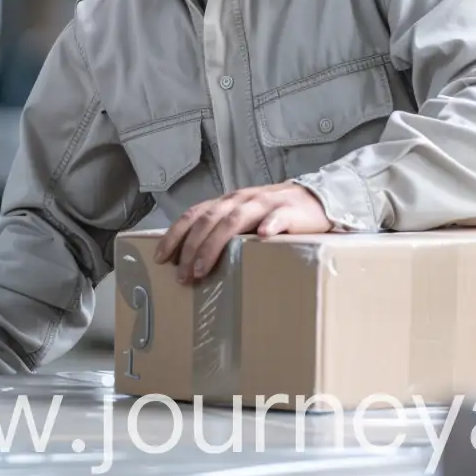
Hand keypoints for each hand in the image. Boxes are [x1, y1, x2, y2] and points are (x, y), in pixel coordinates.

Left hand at [155, 182, 334, 281]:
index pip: (194, 215)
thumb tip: (193, 257)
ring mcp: (265, 204)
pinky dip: (271, 225)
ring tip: (202, 269)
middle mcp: (241, 200)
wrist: (315, 200)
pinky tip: (264, 237)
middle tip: (182, 276)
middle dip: (191, 249)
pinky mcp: (290, 212)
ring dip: (215, 244)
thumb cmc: (273, 214)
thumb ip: (223, 230)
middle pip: (208, 221)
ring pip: (234, 221)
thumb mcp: (244, 218)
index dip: (175, 235)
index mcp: (227, 202)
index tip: (160, 258)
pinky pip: (278, 217)